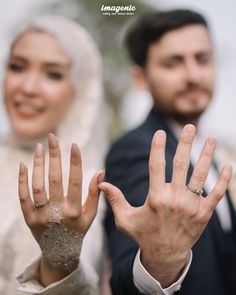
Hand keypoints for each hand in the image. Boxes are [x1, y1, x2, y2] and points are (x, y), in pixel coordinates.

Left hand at [18, 134, 103, 285]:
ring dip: (38, 164)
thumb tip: (101, 171)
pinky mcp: (28, 218)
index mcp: (74, 211)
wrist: (58, 251)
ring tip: (39, 147)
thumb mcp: (91, 214)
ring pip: (38, 185)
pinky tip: (24, 164)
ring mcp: (41, 216)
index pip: (76, 181)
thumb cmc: (78, 229)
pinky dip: (22, 180)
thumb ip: (95, 193)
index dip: (75, 162)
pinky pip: (23, 196)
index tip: (74, 145)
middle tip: (53, 137)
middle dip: (54, 155)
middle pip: (55, 179)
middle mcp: (57, 213)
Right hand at [98, 124, 231, 287]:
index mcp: (156, 198)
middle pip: (181, 165)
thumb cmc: (143, 234)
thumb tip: (101, 182)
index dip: (158, 147)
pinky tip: (229, 166)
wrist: (165, 255)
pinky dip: (224, 180)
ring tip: (211, 139)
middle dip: (185, 143)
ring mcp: (192, 206)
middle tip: (190, 127)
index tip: (160, 133)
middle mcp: (175, 199)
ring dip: (206, 155)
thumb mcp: (125, 219)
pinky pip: (217, 194)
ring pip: (200, 175)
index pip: (156, 166)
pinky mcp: (204, 214)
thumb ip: (114, 199)